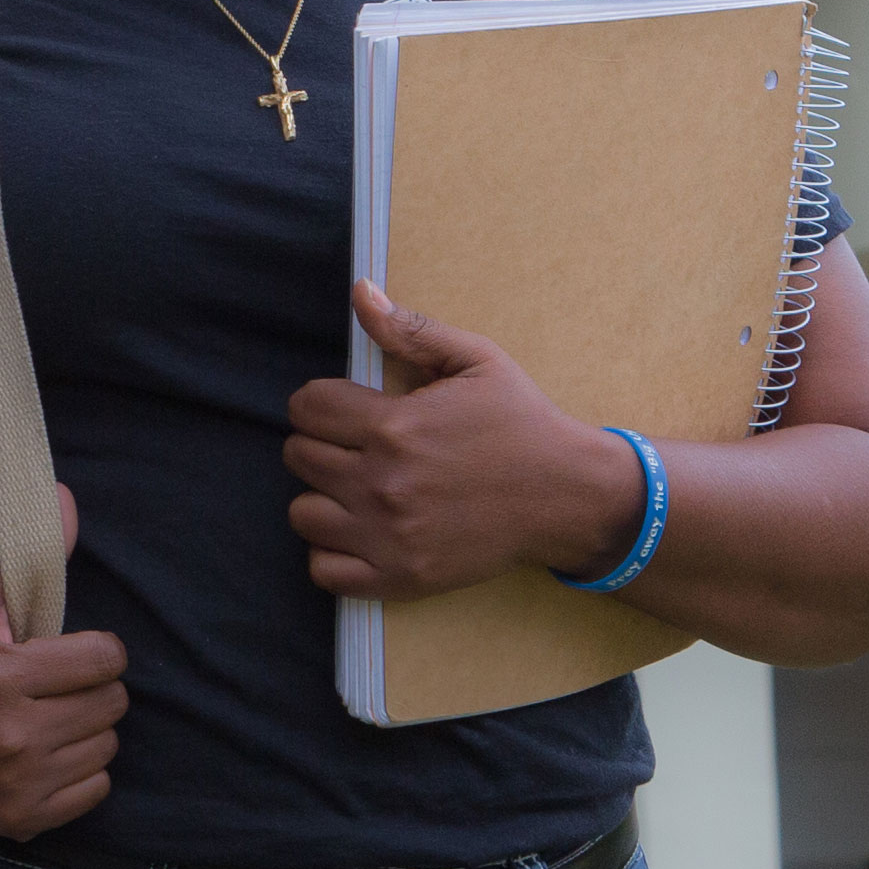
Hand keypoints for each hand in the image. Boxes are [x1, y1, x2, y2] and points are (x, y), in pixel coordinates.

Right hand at [0, 486, 118, 844]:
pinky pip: (96, 789)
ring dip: (86, 729)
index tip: (65, 651)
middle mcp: (10, 734)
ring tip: (46, 718)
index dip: (91, 649)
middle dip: (90, 688)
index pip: (105, 658)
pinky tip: (42, 755)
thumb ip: (29, 561)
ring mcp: (17, 783)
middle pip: (113, 703)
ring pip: (108, 746)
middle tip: (53, 685)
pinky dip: (79, 771)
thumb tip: (69, 499)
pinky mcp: (21, 819)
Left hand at [285, 282, 644, 600]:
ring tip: (356, 488)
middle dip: (322, 443)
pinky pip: (325, 570)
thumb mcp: (477, 361)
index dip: (321, 402)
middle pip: (299, 456)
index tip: (346, 408)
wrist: (569, 495)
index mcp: (394, 427)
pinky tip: (358, 531)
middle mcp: (383, 484)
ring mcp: (389, 536)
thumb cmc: (522, 423)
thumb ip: (412, 330)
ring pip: (303, 513)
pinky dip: (332, 552)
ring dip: (323, 498)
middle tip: (357, 446)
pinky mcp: (402, 577)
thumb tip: (360, 291)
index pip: (306, 407)